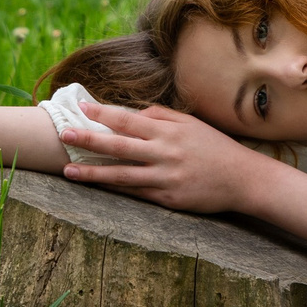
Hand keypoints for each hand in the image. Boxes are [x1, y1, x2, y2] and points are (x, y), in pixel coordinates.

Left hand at [55, 101, 271, 214]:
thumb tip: (132, 112)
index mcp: (168, 131)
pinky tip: (96, 188)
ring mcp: (165, 178)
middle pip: (118, 146)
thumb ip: (161, 116)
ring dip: (92, 173)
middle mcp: (164, 153)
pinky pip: (135, 193)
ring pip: (121, 175)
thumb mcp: (190, 124)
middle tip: (64, 135)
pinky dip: (114, 190)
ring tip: (68, 171)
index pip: (128, 120)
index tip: (81, 106)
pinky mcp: (168, 199)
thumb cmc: (215, 147)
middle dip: (88, 140)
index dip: (103, 113)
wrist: (242, 179)